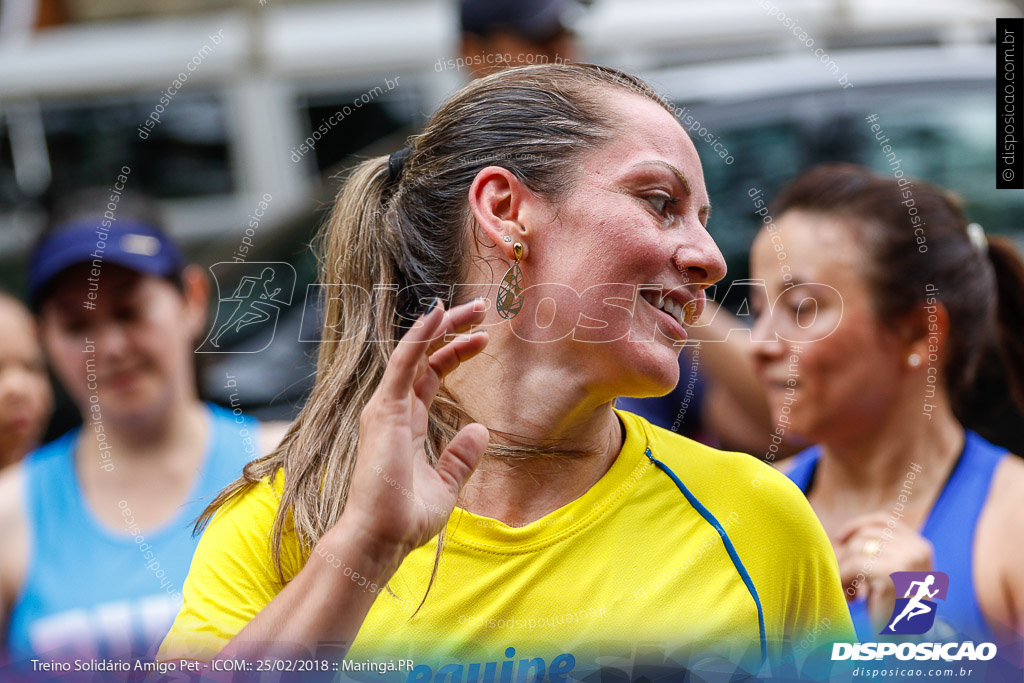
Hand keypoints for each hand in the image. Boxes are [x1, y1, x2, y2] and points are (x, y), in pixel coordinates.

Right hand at [338, 298, 489, 573]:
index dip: (455, 352)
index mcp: (406, 423)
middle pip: (423, 356)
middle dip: (451, 329)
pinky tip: (437, 314)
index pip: (430, 375)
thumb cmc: (405, 519)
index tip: (483, 339)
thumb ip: (461, 458)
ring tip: (473, 307)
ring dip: (441, 325)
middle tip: (482, 309)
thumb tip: (481, 431)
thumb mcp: (445, 485)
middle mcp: (393, 409)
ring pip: (413, 351)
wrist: (381, 538)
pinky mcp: (384, 410)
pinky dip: (420, 336)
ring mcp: (386, 408)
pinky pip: (402, 362)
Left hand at [835, 512, 933, 632]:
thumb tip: (841, 535)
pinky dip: (844, 579)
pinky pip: (854, 565)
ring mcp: (906, 561)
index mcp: (921, 547)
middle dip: (848, 554)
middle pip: (867, 535)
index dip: (859, 525)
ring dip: (845, 569)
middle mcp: (917, 550)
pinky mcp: (891, 575)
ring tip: (850, 592)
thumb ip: (879, 551)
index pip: (884, 520)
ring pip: (857, 549)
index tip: (840, 537)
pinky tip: (850, 598)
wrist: (908, 643)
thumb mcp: (892, 573)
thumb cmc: (895, 610)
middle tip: (846, 579)